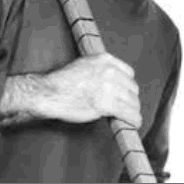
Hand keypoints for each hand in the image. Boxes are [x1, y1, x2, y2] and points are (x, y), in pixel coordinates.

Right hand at [0, 53, 141, 128]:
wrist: (50, 93)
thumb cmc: (63, 82)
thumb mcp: (85, 65)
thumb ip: (101, 69)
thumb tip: (115, 82)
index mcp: (105, 59)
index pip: (129, 73)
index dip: (127, 86)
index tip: (124, 94)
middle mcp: (109, 71)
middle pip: (132, 88)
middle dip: (130, 99)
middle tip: (126, 108)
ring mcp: (109, 87)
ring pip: (133, 102)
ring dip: (133, 111)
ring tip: (130, 117)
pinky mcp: (106, 103)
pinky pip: (129, 114)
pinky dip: (133, 120)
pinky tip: (133, 124)